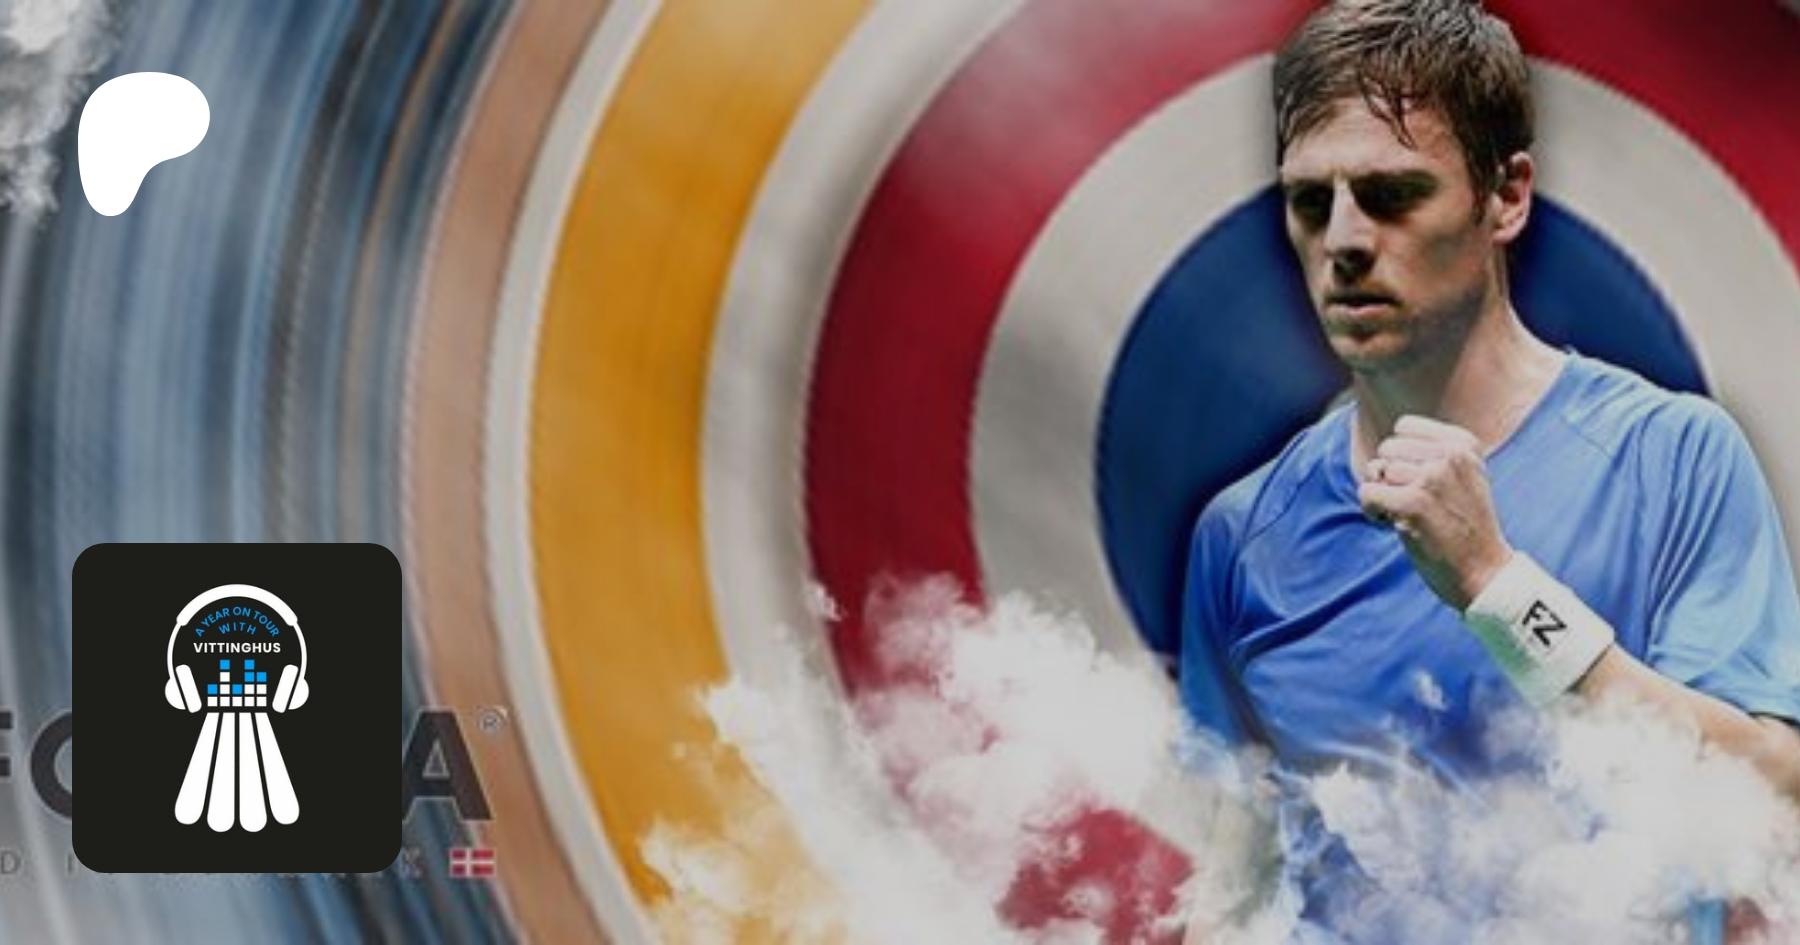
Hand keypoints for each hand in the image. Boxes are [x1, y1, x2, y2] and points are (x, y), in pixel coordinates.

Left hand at [1359, 415, 1513, 610]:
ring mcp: (1433, 478)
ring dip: (1383, 496)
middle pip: (1388, 448)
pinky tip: (1392, 524)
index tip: (1420, 481)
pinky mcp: (1414, 503)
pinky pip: (1367, 492)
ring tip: (1409, 516)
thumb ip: (1429, 454)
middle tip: (1413, 502)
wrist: (1484, 571)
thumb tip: (1375, 462)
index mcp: (1464, 444)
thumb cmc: (1463, 526)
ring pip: (1377, 470)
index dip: (1401, 455)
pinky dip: (1371, 510)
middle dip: (1389, 475)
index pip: (1404, 426)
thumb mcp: (1463, 477)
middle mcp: (1451, 455)